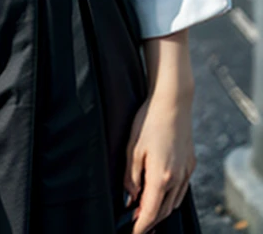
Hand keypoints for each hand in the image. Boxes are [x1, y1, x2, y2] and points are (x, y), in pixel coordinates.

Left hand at [124, 87, 195, 233]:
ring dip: (160, 210)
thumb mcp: (133, 148)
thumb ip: (131, 176)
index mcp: (161, 176)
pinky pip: (181, 190)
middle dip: (149, 220)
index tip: (132, 231)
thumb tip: (131, 196)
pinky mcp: (190, 163)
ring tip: (145, 209)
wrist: (173, 101)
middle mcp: (177, 178)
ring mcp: (187, 171)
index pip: (150, 212)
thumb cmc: (150, 120)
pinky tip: (160, 192)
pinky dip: (170, 198)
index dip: (140, 226)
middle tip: (135, 222)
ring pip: (174, 202)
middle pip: (163, 211)